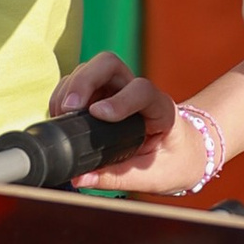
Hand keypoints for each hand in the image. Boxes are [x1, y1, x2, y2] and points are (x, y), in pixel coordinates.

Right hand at [50, 54, 188, 190]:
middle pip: (109, 64)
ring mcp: (117, 90)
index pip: (142, 91)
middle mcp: (137, 92)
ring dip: (70, 89)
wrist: (182, 153)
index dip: (119, 100)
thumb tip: (80, 178)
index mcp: (161, 109)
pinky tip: (61, 118)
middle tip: (69, 108)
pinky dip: (64, 96)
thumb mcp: (151, 176)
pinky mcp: (101, 96)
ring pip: (89, 69)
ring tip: (62, 118)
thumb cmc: (173, 162)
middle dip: (84, 80)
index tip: (97, 114)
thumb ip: (117, 177)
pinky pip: (78, 85)